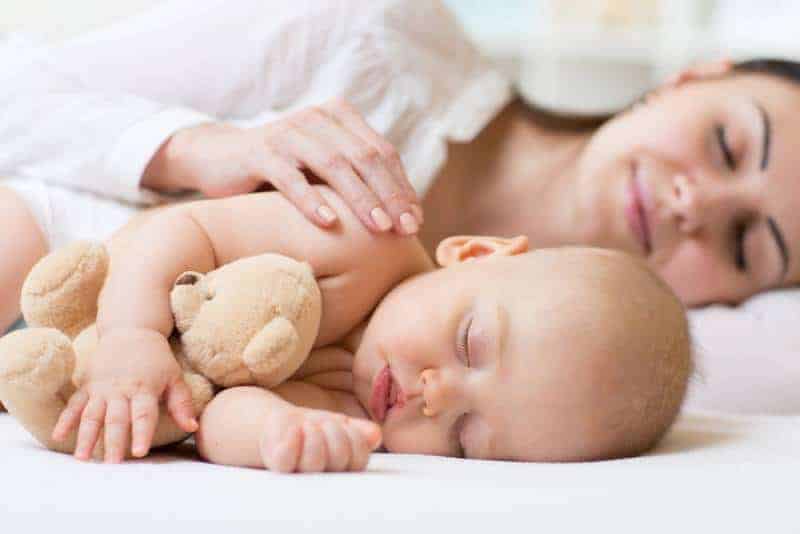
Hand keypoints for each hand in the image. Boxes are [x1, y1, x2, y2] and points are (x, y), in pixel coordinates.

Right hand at [51, 328, 197, 462]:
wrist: (131, 330)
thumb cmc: (156, 359)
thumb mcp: (174, 377)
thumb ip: (182, 403)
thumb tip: (192, 427)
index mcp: (144, 389)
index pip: (144, 414)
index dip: (142, 433)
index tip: (140, 452)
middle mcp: (121, 390)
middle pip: (116, 419)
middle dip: (114, 442)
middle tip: (112, 464)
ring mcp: (101, 388)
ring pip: (92, 415)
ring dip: (86, 437)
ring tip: (83, 458)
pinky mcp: (87, 385)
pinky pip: (74, 404)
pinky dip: (65, 420)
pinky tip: (58, 436)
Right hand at [144, 99, 422, 234]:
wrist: (222, 159)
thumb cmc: (284, 171)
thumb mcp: (324, 170)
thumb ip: (357, 178)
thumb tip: (405, 214)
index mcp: (339, 117)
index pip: (382, 152)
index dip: (402, 187)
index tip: (416, 220)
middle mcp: (316, 118)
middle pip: (365, 158)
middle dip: (390, 196)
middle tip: (406, 229)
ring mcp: (288, 133)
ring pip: (334, 166)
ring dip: (360, 199)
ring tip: (379, 228)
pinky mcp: (260, 153)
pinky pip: (291, 178)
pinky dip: (311, 201)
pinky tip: (329, 223)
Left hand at [260, 406, 381, 472]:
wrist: (281, 425)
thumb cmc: (314, 428)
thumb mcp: (340, 425)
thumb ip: (359, 431)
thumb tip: (375, 435)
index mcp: (342, 468)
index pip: (359, 459)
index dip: (355, 439)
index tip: (345, 425)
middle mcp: (322, 477)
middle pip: (339, 458)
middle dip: (336, 433)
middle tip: (325, 424)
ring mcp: (299, 473)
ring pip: (314, 461)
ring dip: (315, 435)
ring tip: (309, 425)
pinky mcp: (278, 465)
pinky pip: (285, 459)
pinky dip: (292, 440)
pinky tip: (296, 428)